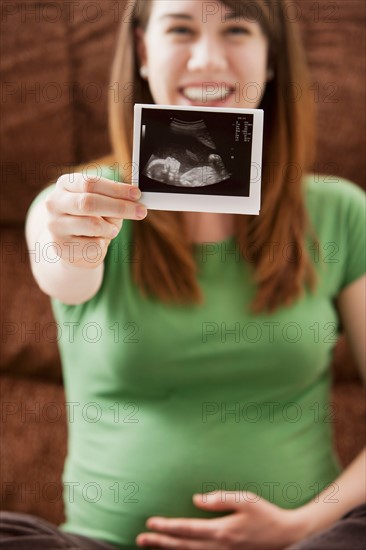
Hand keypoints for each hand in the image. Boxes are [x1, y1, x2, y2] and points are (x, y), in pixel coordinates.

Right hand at [45, 173, 146, 268]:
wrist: (74, 249)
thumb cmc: (91, 220)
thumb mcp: (103, 205)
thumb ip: (115, 199)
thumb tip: (135, 199)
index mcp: (65, 185)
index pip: (91, 183)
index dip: (116, 189)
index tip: (137, 194)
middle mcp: (54, 203)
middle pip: (89, 202)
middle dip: (119, 207)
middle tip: (141, 212)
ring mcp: (54, 226)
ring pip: (92, 225)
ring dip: (111, 228)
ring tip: (112, 230)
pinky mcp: (60, 247)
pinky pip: (92, 245)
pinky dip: (103, 244)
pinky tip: (98, 242)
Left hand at [136, 491, 307, 548]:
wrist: (288, 537)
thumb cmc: (267, 515)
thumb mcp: (246, 499)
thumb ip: (220, 498)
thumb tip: (196, 499)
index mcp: (222, 531)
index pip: (187, 529)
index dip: (167, 527)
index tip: (149, 523)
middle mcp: (219, 547)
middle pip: (183, 546)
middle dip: (160, 542)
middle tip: (140, 539)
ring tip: (150, 546)